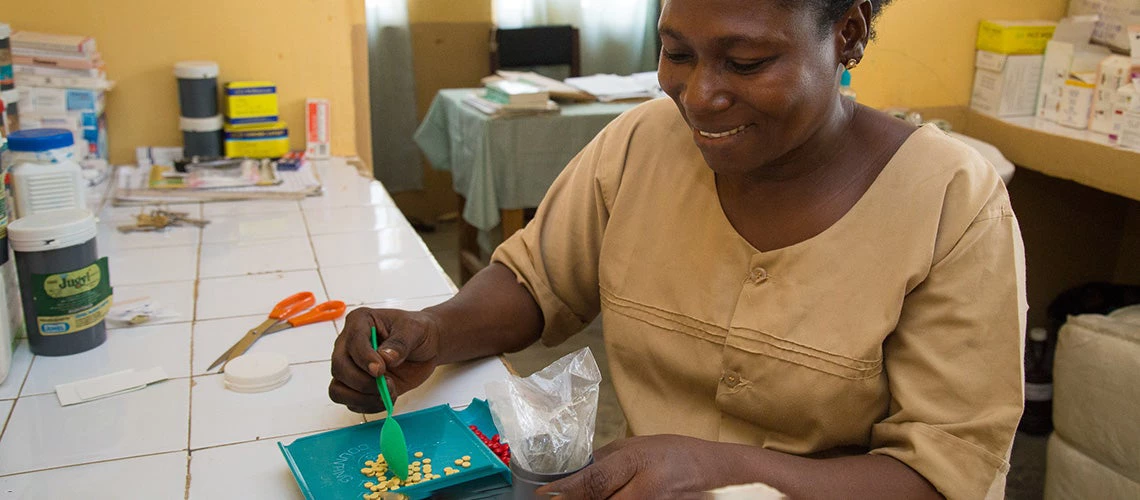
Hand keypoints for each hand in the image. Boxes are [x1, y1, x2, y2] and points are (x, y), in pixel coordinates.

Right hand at [328, 307, 442, 412]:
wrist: (426, 348)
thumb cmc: (418, 332)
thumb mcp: (415, 330)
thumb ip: (401, 343)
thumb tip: (385, 358)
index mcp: (360, 321)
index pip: (352, 342)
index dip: (364, 359)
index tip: (380, 370)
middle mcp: (348, 344)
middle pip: (339, 368)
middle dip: (363, 382)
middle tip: (388, 385)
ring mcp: (350, 366)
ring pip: (337, 389)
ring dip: (362, 398)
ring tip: (387, 395)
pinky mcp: (356, 385)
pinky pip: (349, 402)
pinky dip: (367, 406)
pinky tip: (386, 399)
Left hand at [538, 435, 721, 498]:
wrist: (713, 472)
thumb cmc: (673, 454)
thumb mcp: (636, 446)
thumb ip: (604, 460)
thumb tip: (570, 473)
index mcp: (638, 461)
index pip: (595, 479)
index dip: (566, 490)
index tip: (544, 494)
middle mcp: (647, 488)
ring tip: (579, 499)